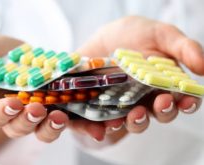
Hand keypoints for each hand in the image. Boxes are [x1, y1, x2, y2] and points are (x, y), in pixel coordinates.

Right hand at [0, 35, 122, 144]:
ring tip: (61, 117)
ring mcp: (42, 114)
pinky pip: (72, 123)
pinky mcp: (62, 110)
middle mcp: (18, 115)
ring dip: (53, 127)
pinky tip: (97, 128)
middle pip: (21, 127)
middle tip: (39, 109)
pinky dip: (84, 127)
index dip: (3, 112)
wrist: (30, 55)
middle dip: (29, 120)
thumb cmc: (2, 55)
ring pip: (45, 130)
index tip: (13, 103)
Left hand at [71, 16, 203, 142]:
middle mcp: (147, 98)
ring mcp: (125, 105)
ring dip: (136, 122)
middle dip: (163, 112)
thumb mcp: (161, 34)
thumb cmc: (137, 34)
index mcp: (165, 85)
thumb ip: (183, 48)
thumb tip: (203, 68)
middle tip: (161, 103)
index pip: (182, 99)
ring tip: (134, 114)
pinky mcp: (102, 107)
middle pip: (159, 114)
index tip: (188, 100)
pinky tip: (99, 131)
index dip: (188, 103)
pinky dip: (101, 129)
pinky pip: (103, 123)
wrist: (105, 36)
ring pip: (134, 122)